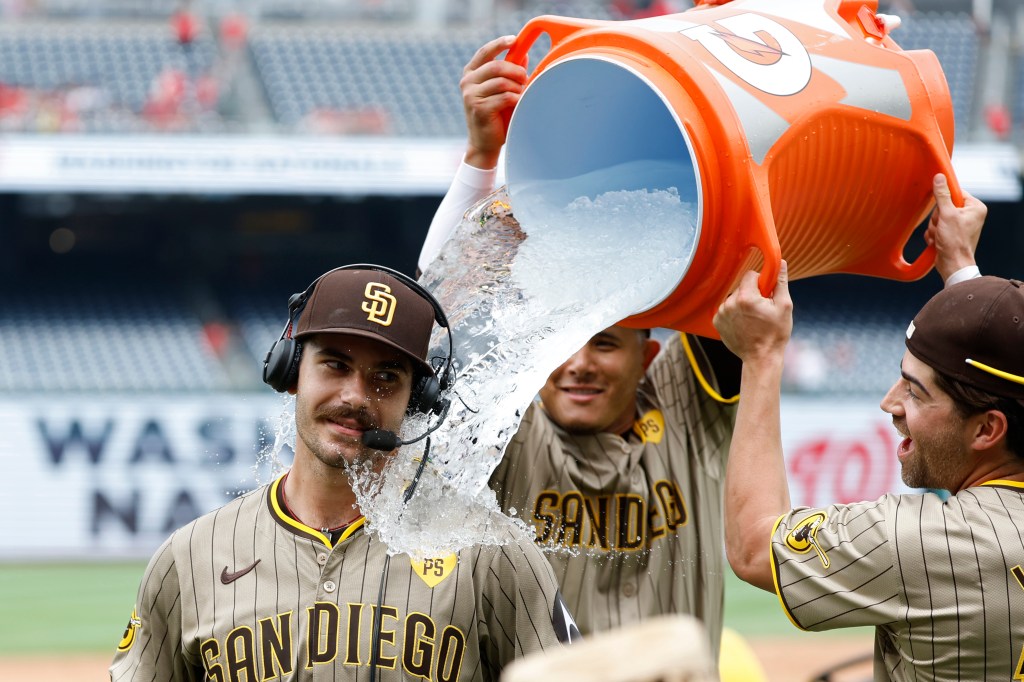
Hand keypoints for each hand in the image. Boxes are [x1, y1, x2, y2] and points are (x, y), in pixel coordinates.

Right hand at [460, 35, 528, 170]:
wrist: (484, 143)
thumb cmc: (495, 115)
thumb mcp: (501, 90)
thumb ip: (509, 72)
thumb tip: (523, 55)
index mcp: (471, 73)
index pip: (485, 52)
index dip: (500, 44)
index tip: (514, 40)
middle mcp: (467, 82)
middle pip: (497, 66)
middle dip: (516, 71)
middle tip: (525, 79)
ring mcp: (471, 95)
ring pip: (502, 82)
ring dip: (517, 88)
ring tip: (520, 95)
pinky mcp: (479, 108)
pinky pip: (504, 97)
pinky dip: (516, 99)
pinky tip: (518, 104)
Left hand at [713, 261, 792, 362]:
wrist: (761, 357)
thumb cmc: (775, 334)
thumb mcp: (784, 306)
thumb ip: (780, 282)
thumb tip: (780, 263)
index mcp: (746, 297)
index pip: (750, 275)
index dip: (760, 282)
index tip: (766, 293)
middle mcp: (729, 303)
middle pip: (741, 287)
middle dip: (752, 294)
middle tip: (761, 309)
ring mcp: (721, 313)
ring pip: (733, 298)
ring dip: (742, 304)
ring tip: (752, 319)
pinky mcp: (717, 322)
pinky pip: (726, 309)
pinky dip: (734, 313)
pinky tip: (743, 324)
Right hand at [924, 173, 985, 281]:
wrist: (952, 264)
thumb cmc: (955, 242)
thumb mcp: (947, 215)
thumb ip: (942, 195)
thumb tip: (940, 177)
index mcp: (975, 207)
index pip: (956, 192)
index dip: (944, 200)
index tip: (941, 208)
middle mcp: (970, 215)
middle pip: (944, 205)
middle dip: (937, 218)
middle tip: (941, 226)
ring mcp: (960, 224)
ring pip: (938, 217)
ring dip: (934, 227)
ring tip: (940, 236)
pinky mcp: (951, 233)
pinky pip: (936, 226)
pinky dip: (933, 234)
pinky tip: (938, 240)